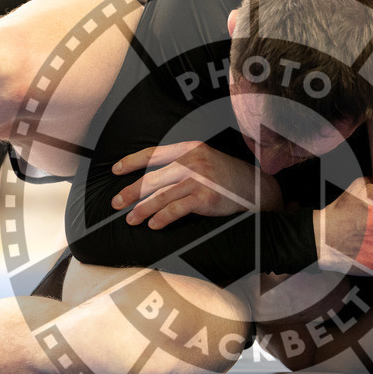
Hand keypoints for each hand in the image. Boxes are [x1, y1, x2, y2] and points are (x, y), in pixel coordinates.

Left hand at [111, 141, 282, 228]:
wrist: (256, 188)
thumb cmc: (227, 176)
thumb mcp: (205, 160)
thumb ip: (183, 164)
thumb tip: (154, 178)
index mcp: (189, 148)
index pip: (153, 153)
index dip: (132, 161)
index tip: (116, 170)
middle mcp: (192, 161)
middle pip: (153, 178)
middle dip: (131, 192)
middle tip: (116, 203)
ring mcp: (199, 179)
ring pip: (161, 196)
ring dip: (142, 209)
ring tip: (130, 219)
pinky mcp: (206, 197)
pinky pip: (177, 208)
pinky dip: (162, 218)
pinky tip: (153, 225)